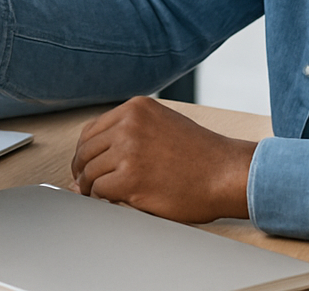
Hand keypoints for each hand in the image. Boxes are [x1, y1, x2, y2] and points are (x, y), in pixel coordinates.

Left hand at [70, 96, 255, 222]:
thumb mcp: (163, 125)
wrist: (227, 173)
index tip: (84, 165)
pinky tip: (114, 200)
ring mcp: (128, 150)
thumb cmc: (201, 155)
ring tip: (99, 195)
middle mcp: (129, 124)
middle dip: (82, 171)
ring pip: (89, 172)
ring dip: (91, 187)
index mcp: (136, 108)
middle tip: (84, 185)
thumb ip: (130, 132)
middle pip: (86, 150)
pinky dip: (102, 198)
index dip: (85, 151)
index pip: (92, 130)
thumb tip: (94, 156)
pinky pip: (99, 190)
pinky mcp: (130, 179)